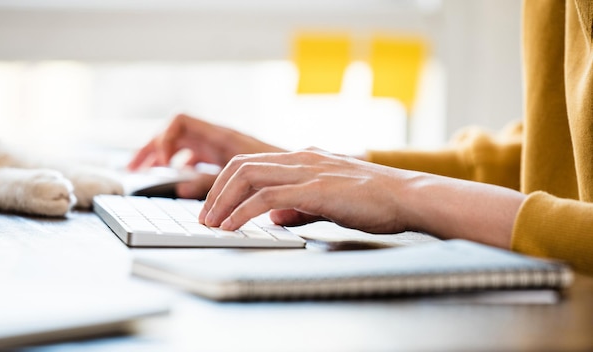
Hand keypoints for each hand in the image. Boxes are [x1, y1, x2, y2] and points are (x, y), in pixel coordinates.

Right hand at [128, 114, 284, 197]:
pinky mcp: (225, 162)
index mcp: (223, 136)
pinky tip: (174, 184)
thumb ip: (213, 183)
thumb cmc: (285, 172)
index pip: (180, 122)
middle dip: (150, 148)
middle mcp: (219, 139)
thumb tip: (178, 187)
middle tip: (133, 168)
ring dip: (160, 158)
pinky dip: (178, 169)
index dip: (163, 139)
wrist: (311, 176)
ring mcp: (221, 149)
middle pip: (173, 133)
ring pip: (181, 147)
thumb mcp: (247, 179)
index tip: (159, 164)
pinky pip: (193, 159)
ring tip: (142, 174)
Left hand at [199, 149, 412, 233]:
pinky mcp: (314, 189)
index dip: (227, 184)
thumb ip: (299, 207)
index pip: (252, 163)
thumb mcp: (329, 200)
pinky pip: (267, 197)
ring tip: (212, 223)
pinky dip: (243, 212)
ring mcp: (307, 171)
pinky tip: (234, 226)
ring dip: (223, 201)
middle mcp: (300, 158)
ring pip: (248, 176)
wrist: (407, 195)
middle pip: (241, 166)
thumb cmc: (375, 200)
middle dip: (215, 191)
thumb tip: (274, 217)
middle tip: (205, 217)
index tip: (216, 207)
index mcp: (304, 158)